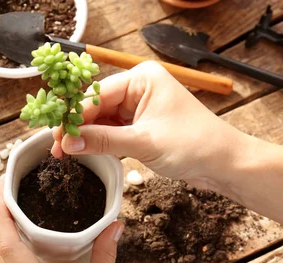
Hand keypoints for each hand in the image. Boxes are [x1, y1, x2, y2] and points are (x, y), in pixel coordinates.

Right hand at [51, 61, 256, 190]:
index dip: (75, 116)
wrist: (225, 164)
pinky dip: (99, 142)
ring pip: (102, 120)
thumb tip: (68, 143)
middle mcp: (139, 88)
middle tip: (56, 148)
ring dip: (85, 136)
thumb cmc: (194, 144)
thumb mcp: (144, 142)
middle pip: (96, 106)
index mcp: (142, 78)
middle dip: (77, 127)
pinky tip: (83, 152)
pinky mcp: (141, 126)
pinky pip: (112, 131)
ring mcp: (139, 107)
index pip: (97, 94)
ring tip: (64, 154)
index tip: (56, 136)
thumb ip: (103, 141)